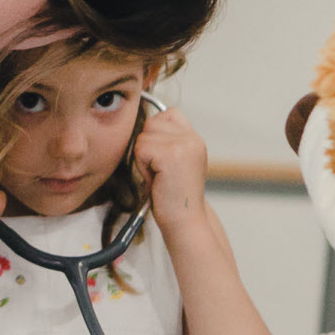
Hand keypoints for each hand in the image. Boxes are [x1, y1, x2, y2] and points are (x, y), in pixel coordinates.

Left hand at [132, 106, 209, 232]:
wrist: (184, 221)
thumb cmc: (172, 196)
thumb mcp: (175, 162)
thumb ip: (166, 140)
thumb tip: (141, 123)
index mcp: (194, 138)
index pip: (167, 114)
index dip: (156, 134)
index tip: (161, 159)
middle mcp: (192, 138)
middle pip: (151, 123)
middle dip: (147, 147)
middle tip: (159, 171)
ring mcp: (184, 144)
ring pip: (144, 135)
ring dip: (143, 157)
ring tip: (158, 175)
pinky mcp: (171, 153)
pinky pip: (141, 148)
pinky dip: (142, 165)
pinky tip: (156, 179)